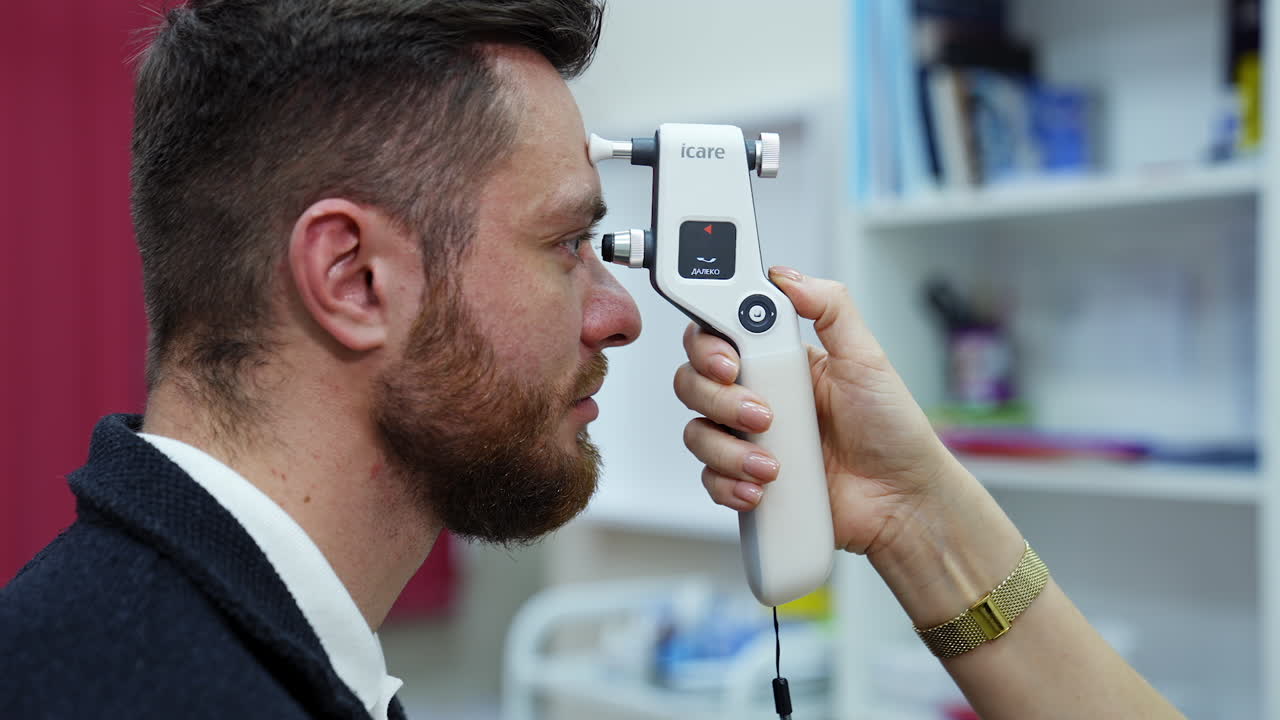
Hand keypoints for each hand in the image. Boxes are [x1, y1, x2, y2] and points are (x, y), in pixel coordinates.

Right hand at [674, 267, 965, 556]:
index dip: (708, 346)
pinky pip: (710, 479)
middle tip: (761, 414)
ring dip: (727, 450)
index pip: (718, 337)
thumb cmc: (892, 430)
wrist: (903, 500)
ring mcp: (748, 440)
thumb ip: (830, 308)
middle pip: (694, 383)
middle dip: (719, 399)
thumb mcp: (868, 358)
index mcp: (778, 360)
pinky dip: (729, 484)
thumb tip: (786, 276)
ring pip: (697, 432)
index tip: (729, 362)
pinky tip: (760, 489)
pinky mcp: (747, 481)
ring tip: (771, 465)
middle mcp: (756, 395)